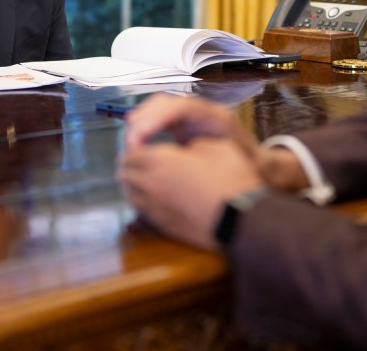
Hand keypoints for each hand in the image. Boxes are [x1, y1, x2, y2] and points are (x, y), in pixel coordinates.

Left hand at [120, 137, 263, 249]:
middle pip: (124, 170)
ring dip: (134, 181)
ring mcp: (154, 208)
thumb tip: (187, 148)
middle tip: (145, 156)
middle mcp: (150, 184)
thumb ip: (193, 143)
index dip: (137, 143)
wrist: (242, 220)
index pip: (131, 149)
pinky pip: (141, 208)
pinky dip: (143, 199)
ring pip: (129, 191)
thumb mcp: (216, 146)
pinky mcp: (162, 226)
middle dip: (132, 161)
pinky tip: (158, 195)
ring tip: (148, 175)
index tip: (146, 141)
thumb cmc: (232, 180)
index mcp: (160, 160)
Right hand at [123, 94, 258, 157]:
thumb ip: (220, 162)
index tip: (140, 140)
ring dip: (141, 122)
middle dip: (144, 119)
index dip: (156, 118)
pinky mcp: (184, 124)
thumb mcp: (237, 165)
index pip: (181, 107)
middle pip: (166, 103)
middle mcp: (201, 112)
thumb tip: (196, 162)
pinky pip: (159, 117)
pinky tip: (135, 141)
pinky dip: (144, 126)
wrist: (258, 165)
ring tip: (129, 144)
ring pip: (159, 108)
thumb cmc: (249, 167)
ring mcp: (191, 116)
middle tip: (130, 145)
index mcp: (215, 118)